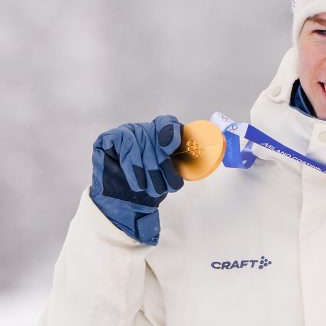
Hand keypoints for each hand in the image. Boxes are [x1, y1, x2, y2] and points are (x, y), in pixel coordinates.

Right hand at [90, 115, 183, 245]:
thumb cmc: (151, 185)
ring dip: (146, 170)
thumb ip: (188, 161)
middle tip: (166, 186)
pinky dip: (129, 165)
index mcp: (161, 134)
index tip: (172, 148)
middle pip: (154, 138)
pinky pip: (121, 144)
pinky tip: (136, 182)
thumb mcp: (172, 173)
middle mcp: (144, 130)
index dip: (171, 132)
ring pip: (138, 144)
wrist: (124, 202)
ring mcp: (125, 133)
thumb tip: (218, 148)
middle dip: (160, 165)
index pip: (168, 123)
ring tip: (151, 189)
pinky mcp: (107, 139)